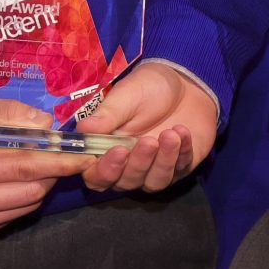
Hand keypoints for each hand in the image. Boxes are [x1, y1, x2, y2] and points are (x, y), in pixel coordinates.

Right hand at [0, 92, 89, 237]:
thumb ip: (6, 113)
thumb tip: (46, 126)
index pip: (27, 164)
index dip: (60, 159)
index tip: (85, 153)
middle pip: (34, 187)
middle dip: (54, 169)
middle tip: (62, 153)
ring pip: (29, 204)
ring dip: (42, 183)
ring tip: (39, 163)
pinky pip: (15, 215)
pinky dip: (26, 196)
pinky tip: (18, 180)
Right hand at [75, 62, 218, 192]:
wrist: (185, 85)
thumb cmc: (148, 88)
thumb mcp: (126, 96)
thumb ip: (106, 116)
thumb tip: (83, 129)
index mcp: (106, 149)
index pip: (95, 174)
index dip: (100, 171)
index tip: (111, 153)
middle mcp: (127, 166)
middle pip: (124, 183)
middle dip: (137, 164)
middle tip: (147, 141)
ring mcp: (153, 170)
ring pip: (152, 183)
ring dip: (162, 161)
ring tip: (170, 134)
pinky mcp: (178, 169)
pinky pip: (179, 171)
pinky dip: (181, 153)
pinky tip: (182, 131)